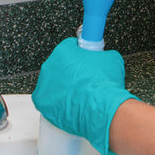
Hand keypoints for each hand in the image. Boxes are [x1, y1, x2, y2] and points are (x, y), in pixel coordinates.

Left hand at [32, 37, 135, 154]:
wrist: (101, 107)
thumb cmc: (104, 84)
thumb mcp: (112, 59)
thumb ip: (104, 55)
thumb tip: (104, 58)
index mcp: (63, 50)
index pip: (70, 47)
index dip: (80, 54)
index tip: (86, 61)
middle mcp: (50, 65)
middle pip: (60, 65)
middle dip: (71, 72)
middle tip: (85, 79)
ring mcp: (44, 84)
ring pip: (54, 83)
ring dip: (64, 87)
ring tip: (80, 94)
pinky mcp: (42, 102)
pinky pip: (48, 100)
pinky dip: (58, 102)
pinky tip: (70, 103)